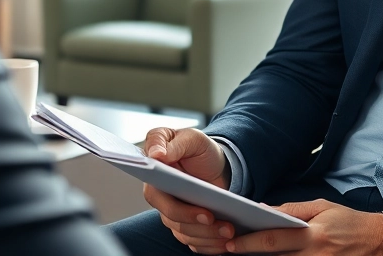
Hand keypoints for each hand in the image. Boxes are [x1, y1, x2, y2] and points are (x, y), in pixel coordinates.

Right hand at [140, 127, 233, 253]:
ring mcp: (171, 212)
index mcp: (154, 173)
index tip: (197, 206)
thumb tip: (155, 154)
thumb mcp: (190, 137)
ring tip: (228, 231)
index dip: (173, 205)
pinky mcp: (185, 225)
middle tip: (214, 219)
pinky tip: (224, 242)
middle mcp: (159, 196)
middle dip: (194, 221)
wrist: (216, 164)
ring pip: (183, 232)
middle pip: (171, 217)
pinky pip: (193, 242)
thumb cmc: (199, 149)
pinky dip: (209, 245)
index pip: (155, 194)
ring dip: (206, 236)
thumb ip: (170, 142)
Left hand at [225, 199, 382, 254]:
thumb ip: (292, 209)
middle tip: (229, 251)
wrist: (378, 241)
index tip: (230, 243)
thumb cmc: (348, 221)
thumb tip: (263, 209)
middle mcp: (313, 255)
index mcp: (312, 235)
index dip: (249, 243)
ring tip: (246, 255)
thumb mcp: (322, 207)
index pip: (273, 240)